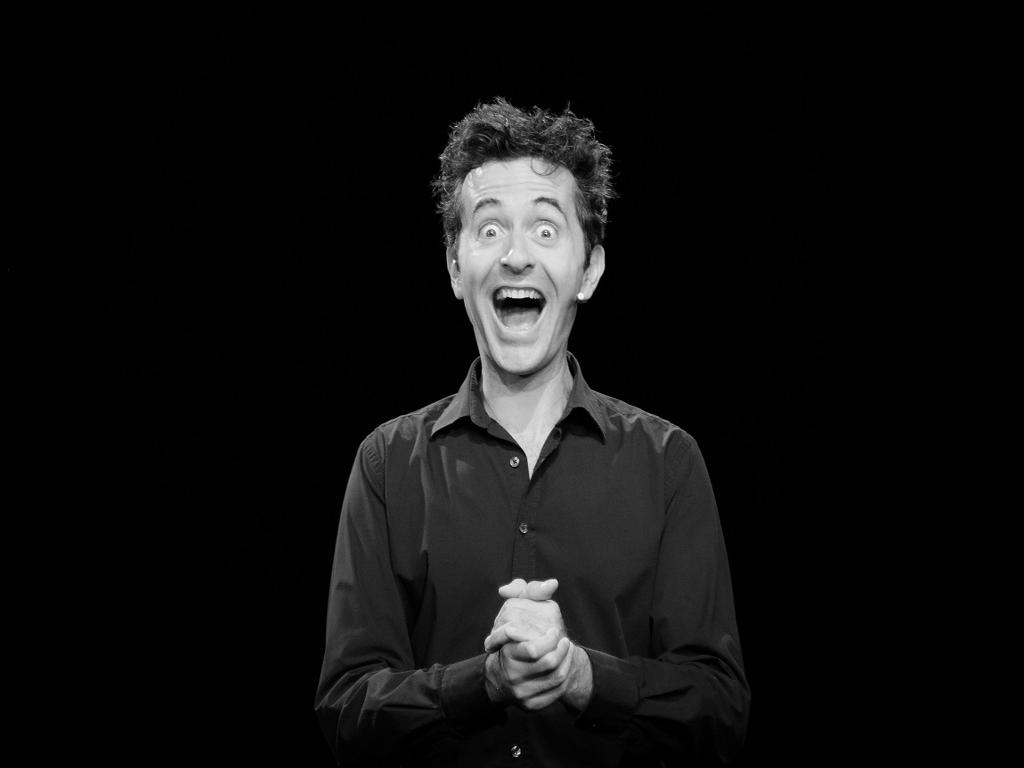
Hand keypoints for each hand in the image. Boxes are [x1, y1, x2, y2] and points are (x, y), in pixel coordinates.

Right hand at [483, 578, 591, 710]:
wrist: (504, 673)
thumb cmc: (514, 634)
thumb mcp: (517, 607)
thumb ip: (531, 591)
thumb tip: (552, 584)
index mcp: (506, 652)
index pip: (533, 650)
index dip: (550, 639)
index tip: (556, 631)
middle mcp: (511, 675)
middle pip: (549, 664)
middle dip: (562, 650)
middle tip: (565, 641)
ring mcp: (521, 692)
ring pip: (556, 678)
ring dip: (567, 661)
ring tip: (568, 650)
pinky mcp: (531, 705)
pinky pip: (556, 693)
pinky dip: (565, 678)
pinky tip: (564, 666)